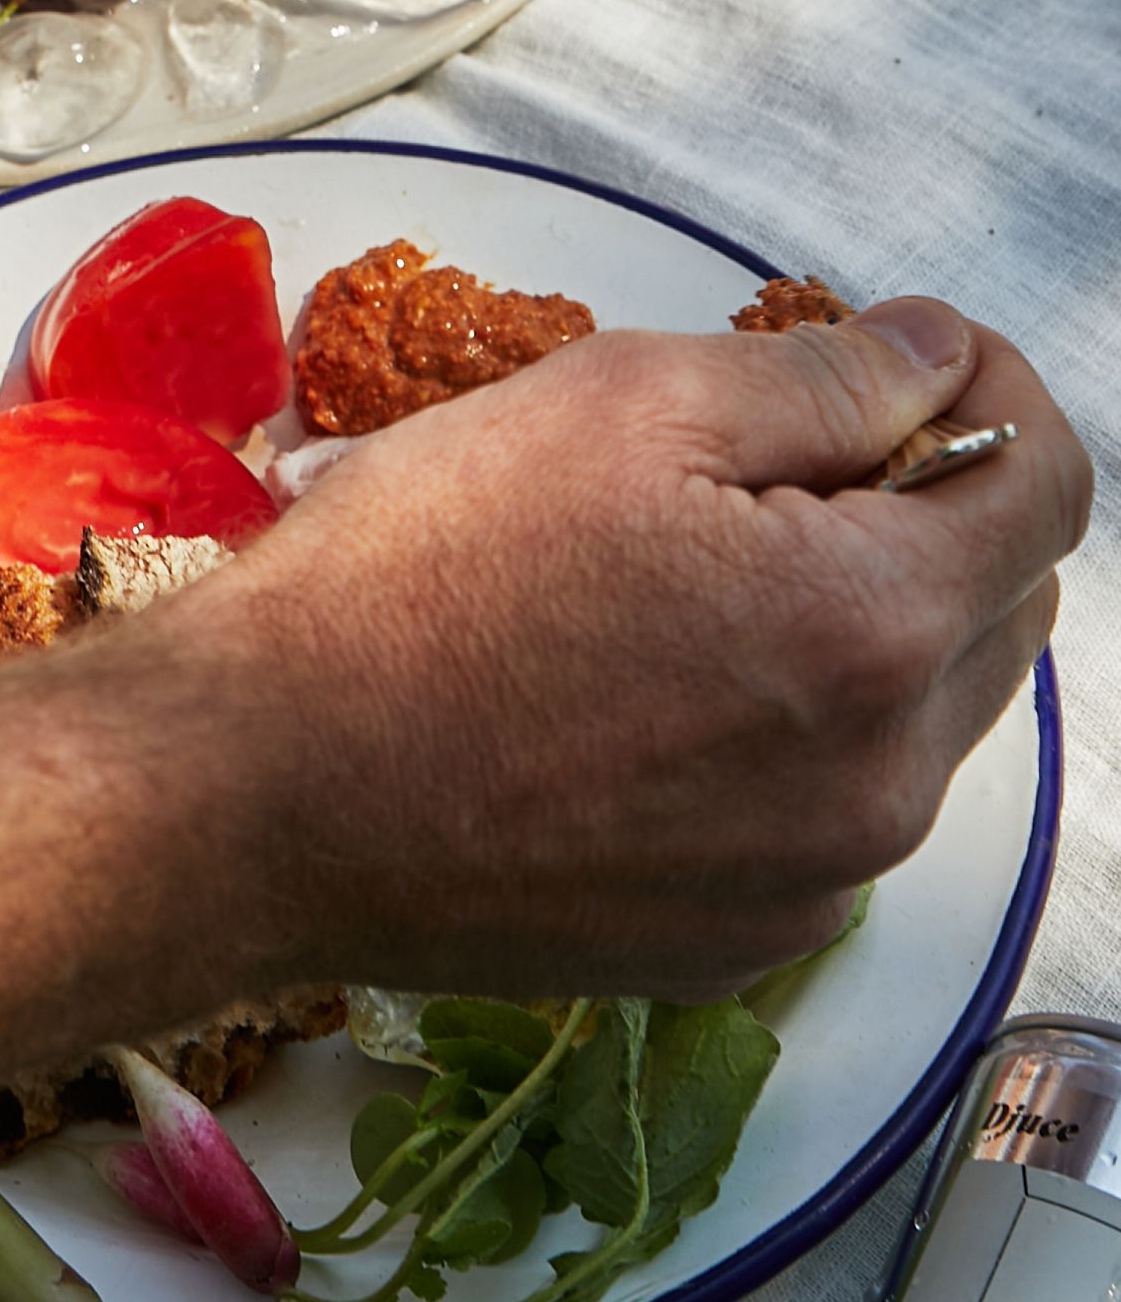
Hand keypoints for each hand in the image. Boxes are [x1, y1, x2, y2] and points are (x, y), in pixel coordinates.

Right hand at [178, 299, 1086, 1003]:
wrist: (259, 791)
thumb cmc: (416, 580)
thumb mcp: (614, 401)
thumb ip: (818, 378)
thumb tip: (933, 359)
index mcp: (872, 628)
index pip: (1045, 488)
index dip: (991, 393)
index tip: (908, 355)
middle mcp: (882, 782)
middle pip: (997, 611)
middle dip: (927, 510)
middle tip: (770, 453)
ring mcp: (812, 884)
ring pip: (910, 722)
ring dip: (850, 628)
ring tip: (676, 574)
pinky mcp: (732, 946)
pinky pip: (817, 817)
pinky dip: (775, 737)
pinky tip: (633, 689)